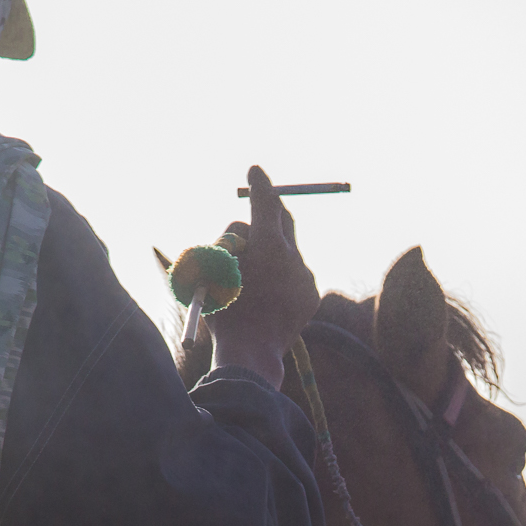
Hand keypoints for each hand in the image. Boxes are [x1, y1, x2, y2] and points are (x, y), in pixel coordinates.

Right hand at [208, 166, 319, 387]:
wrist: (252, 355)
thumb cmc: (224, 314)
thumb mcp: (213, 272)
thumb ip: (228, 245)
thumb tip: (241, 232)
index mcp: (268, 247)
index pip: (265, 203)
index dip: (259, 185)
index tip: (255, 170)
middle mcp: (293, 257)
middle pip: (284, 219)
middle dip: (270, 211)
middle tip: (258, 208)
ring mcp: (305, 276)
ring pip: (288, 249)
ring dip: (272, 251)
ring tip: (253, 274)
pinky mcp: (312, 294)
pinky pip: (296, 274)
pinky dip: (282, 276)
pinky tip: (268, 296)